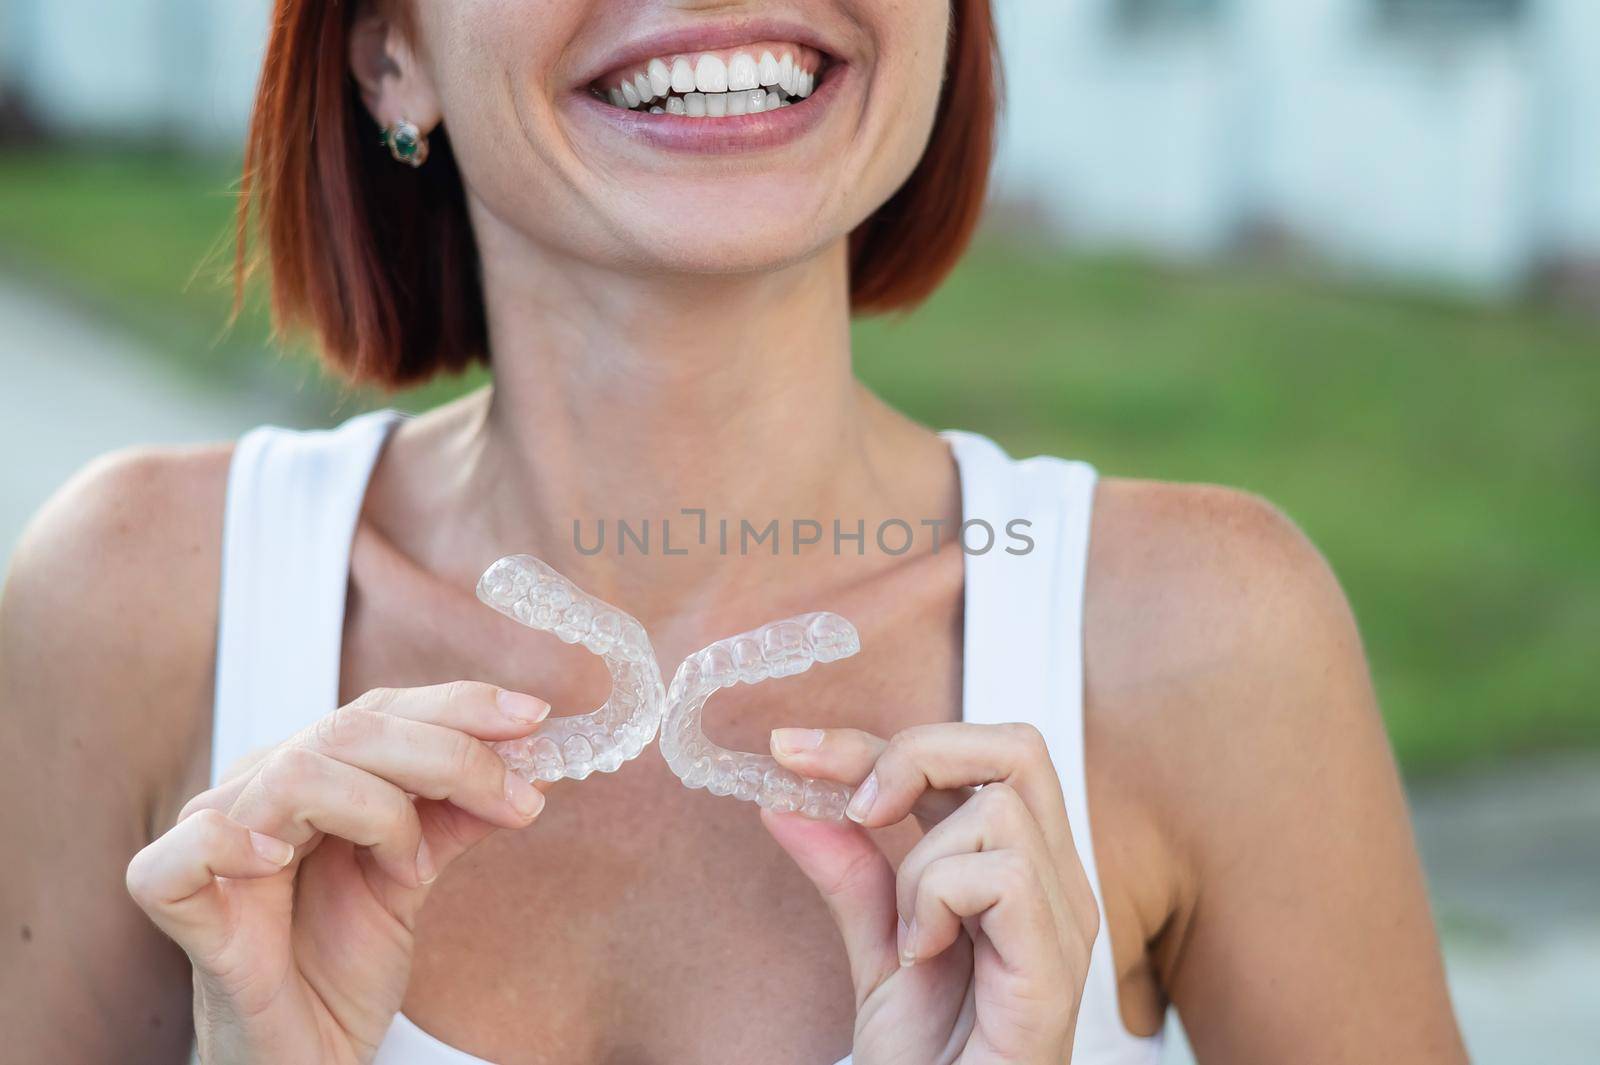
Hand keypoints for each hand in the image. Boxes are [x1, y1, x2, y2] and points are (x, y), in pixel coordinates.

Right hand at [125, 682, 551, 1063]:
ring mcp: (216, 844)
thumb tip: (527, 757)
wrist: (306, 1056)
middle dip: (450, 756)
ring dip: (380, 810)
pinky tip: (281, 861)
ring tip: (412, 869)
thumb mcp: (413, 876)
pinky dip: (237, 841)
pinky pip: (189, 848)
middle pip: (349, 730)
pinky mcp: (182, 904)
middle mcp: (260, 792)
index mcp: (312, 774)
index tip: (534, 719)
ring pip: (294, 774)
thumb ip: (456, 815)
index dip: (459, 706)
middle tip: (516, 798)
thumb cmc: (341, 966)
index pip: (381, 709)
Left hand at [763, 723, 1097, 1064]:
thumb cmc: (931, 1060)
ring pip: (999, 808)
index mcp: (1024, 867)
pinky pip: (1006, 876)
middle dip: (917, 754)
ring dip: (922, 860)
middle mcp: (1058, 884)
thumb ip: (846, 869)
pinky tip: (924, 952)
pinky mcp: (1056, 969)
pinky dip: (941, 899)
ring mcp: (1065, 924)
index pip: (973, 757)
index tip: (793, 751)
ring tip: (907, 932)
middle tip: (859, 808)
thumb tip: (784, 796)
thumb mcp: (876, 947)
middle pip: (1015, 747)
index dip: (878, 741)